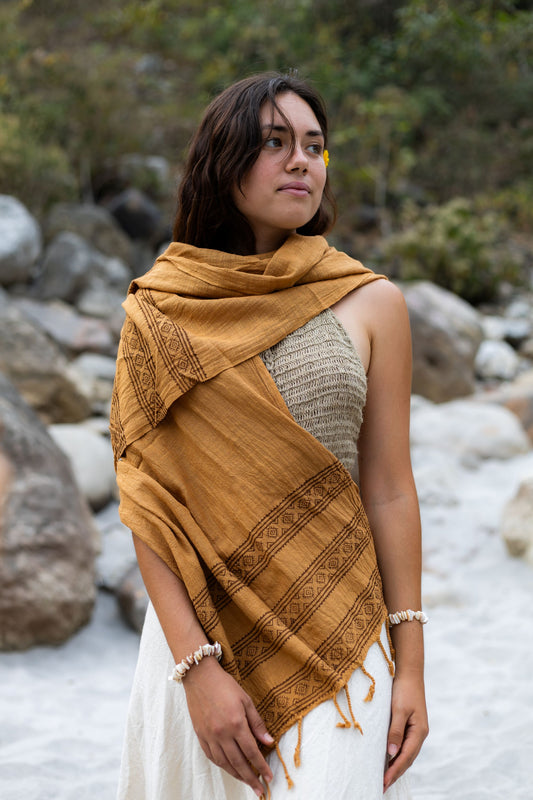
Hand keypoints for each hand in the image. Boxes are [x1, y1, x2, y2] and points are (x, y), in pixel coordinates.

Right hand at [183, 656, 273, 796]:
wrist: (200, 677)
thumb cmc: (225, 686)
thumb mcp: (246, 700)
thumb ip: (257, 723)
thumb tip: (268, 742)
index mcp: (236, 724)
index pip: (252, 752)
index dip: (261, 766)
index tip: (269, 777)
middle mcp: (222, 734)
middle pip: (238, 762)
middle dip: (251, 778)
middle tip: (260, 790)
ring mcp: (209, 736)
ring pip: (224, 763)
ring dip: (237, 775)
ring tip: (247, 782)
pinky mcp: (200, 735)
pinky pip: (212, 757)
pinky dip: (222, 766)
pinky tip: (229, 769)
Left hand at [383, 673, 427, 791]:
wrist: (409, 673)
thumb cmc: (404, 689)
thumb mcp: (399, 710)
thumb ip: (395, 731)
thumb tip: (391, 753)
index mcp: (419, 732)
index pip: (405, 757)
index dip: (394, 771)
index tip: (383, 783)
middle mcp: (419, 733)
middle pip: (407, 759)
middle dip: (395, 773)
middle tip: (382, 786)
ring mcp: (416, 730)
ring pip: (406, 753)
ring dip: (396, 766)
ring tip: (385, 778)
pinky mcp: (410, 725)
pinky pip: (404, 745)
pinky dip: (397, 755)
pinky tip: (389, 759)